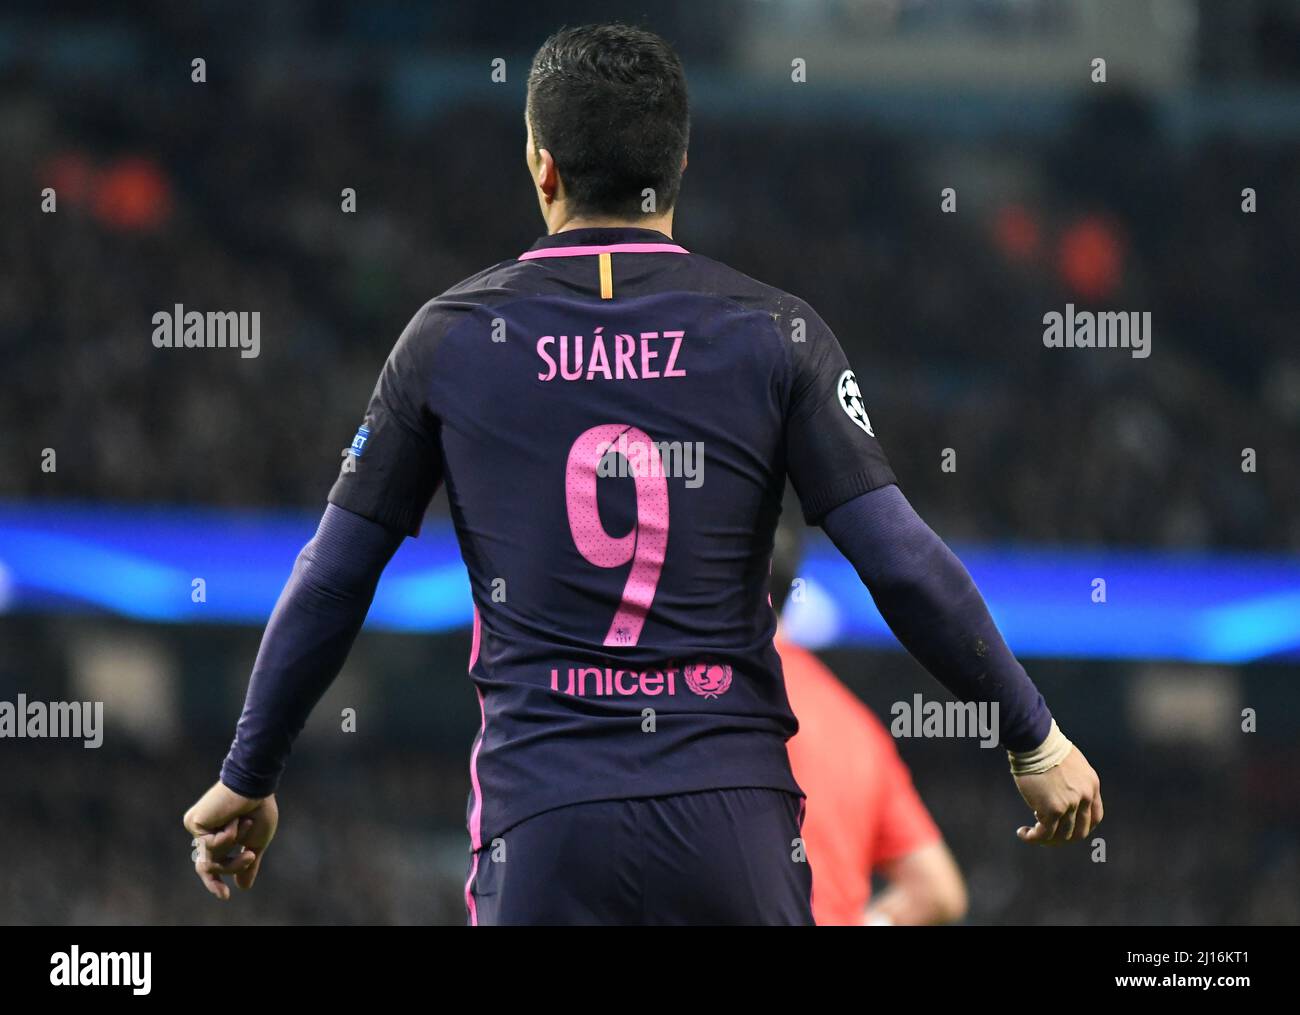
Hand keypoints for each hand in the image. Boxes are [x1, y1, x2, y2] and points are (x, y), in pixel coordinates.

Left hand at [183, 781, 278, 899]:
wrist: (255, 786)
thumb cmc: (259, 809)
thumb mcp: (256, 842)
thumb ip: (248, 864)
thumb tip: (243, 886)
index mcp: (218, 838)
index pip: (209, 866)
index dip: (214, 883)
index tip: (227, 896)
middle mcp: (204, 834)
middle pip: (207, 866)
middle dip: (225, 871)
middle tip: (240, 872)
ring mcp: (198, 829)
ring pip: (211, 859)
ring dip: (235, 850)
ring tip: (246, 827)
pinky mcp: (194, 823)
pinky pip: (212, 845)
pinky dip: (229, 835)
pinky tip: (234, 818)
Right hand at [1013, 746, 1101, 845]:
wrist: (1034, 741)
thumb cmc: (1045, 747)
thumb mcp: (1070, 764)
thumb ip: (1072, 781)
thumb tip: (1060, 792)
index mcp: (1091, 785)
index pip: (1094, 817)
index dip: (1081, 827)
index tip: (1067, 828)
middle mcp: (1084, 797)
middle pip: (1080, 831)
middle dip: (1064, 838)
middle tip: (1049, 835)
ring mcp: (1070, 804)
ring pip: (1062, 835)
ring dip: (1047, 840)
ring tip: (1032, 834)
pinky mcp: (1052, 809)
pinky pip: (1044, 833)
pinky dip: (1034, 837)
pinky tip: (1023, 833)